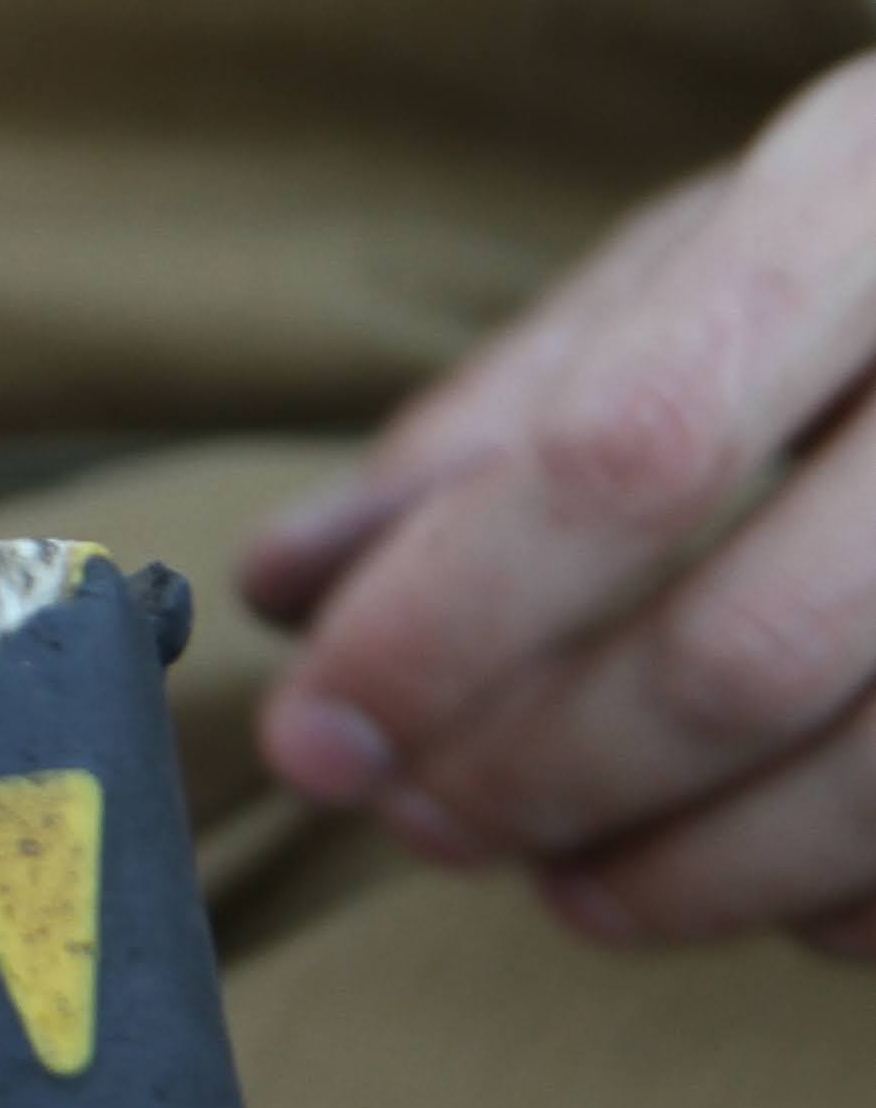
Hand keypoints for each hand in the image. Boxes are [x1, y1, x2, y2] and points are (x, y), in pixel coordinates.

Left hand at [243, 57, 875, 955]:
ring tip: (564, 874)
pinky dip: (847, 902)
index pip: (629, 454)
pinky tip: (764, 887)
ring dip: (685, 875)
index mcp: (872, 204)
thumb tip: (288, 586)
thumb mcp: (707, 253)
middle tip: (417, 817)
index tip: (319, 730)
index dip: (449, 623)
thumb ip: (497, 414)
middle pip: (745, 650)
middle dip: (542, 772)